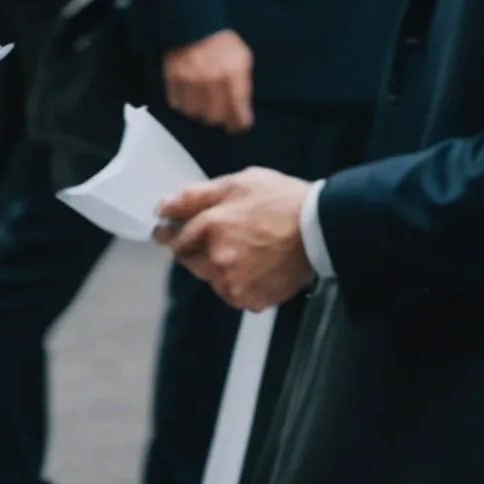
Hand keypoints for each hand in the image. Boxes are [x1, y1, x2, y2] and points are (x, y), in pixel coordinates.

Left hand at [157, 169, 315, 310]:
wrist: (322, 227)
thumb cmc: (279, 199)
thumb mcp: (235, 183)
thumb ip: (194, 196)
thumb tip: (162, 207)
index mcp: (210, 227)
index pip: (176, 241)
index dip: (175, 236)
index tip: (175, 233)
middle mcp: (218, 259)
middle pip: (192, 262)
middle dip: (200, 251)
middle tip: (225, 239)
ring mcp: (235, 283)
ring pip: (213, 280)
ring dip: (220, 270)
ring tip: (247, 252)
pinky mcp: (253, 300)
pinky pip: (235, 294)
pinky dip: (240, 284)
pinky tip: (257, 267)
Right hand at [161, 30, 254, 133]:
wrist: (193, 22)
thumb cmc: (222, 41)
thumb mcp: (243, 58)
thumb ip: (243, 82)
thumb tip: (241, 106)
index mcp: (233, 76)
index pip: (238, 110)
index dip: (240, 123)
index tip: (239, 126)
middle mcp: (211, 81)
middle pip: (215, 116)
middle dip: (219, 119)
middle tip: (221, 118)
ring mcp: (190, 80)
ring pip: (194, 112)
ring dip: (200, 113)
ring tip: (203, 108)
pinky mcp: (172, 78)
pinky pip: (176, 103)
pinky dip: (183, 105)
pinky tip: (188, 100)